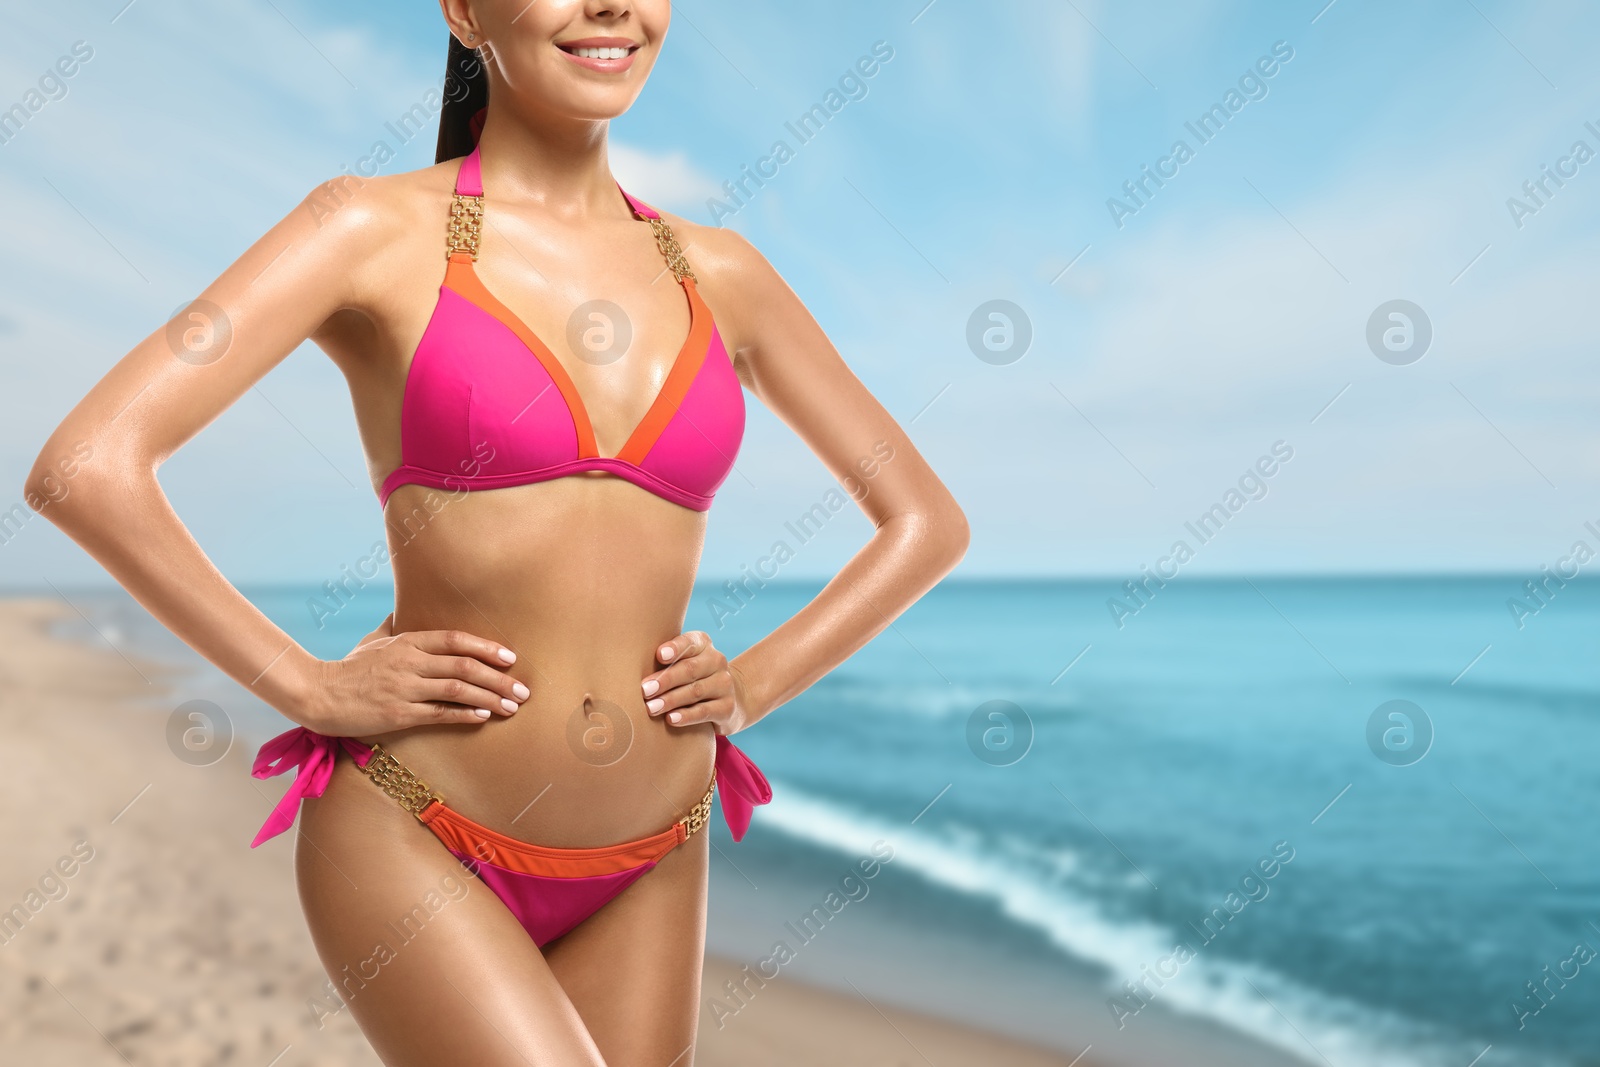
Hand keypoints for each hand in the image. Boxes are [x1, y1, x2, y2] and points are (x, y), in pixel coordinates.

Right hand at [301, 613, 528, 735]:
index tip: (511, 658)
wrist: (317, 694)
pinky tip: (484, 717)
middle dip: (499, 678)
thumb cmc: (348, 668)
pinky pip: (439, 713)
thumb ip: (395, 627)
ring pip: (458, 690)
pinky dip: (465, 714)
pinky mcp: (398, 713)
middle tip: (523, 690)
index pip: (456, 640)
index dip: (486, 648)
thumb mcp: (373, 640)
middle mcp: (410, 662)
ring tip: (512, 706)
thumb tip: (404, 610)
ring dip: (490, 698)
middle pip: (464, 666)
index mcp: (407, 641)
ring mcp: (404, 687)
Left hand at [641, 631, 753, 735]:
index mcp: (703, 644)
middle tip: (644, 690)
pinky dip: (686, 716)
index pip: (689, 642)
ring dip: (671, 700)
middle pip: (690, 669)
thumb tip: (628, 670)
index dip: (675, 648)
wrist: (731, 697)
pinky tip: (671, 719)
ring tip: (651, 708)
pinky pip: (704, 711)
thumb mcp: (683, 662)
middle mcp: (717, 661)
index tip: (659, 655)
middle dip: (666, 680)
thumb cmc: (692, 677)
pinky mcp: (727, 707)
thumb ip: (664, 661)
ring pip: (695, 691)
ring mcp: (724, 685)